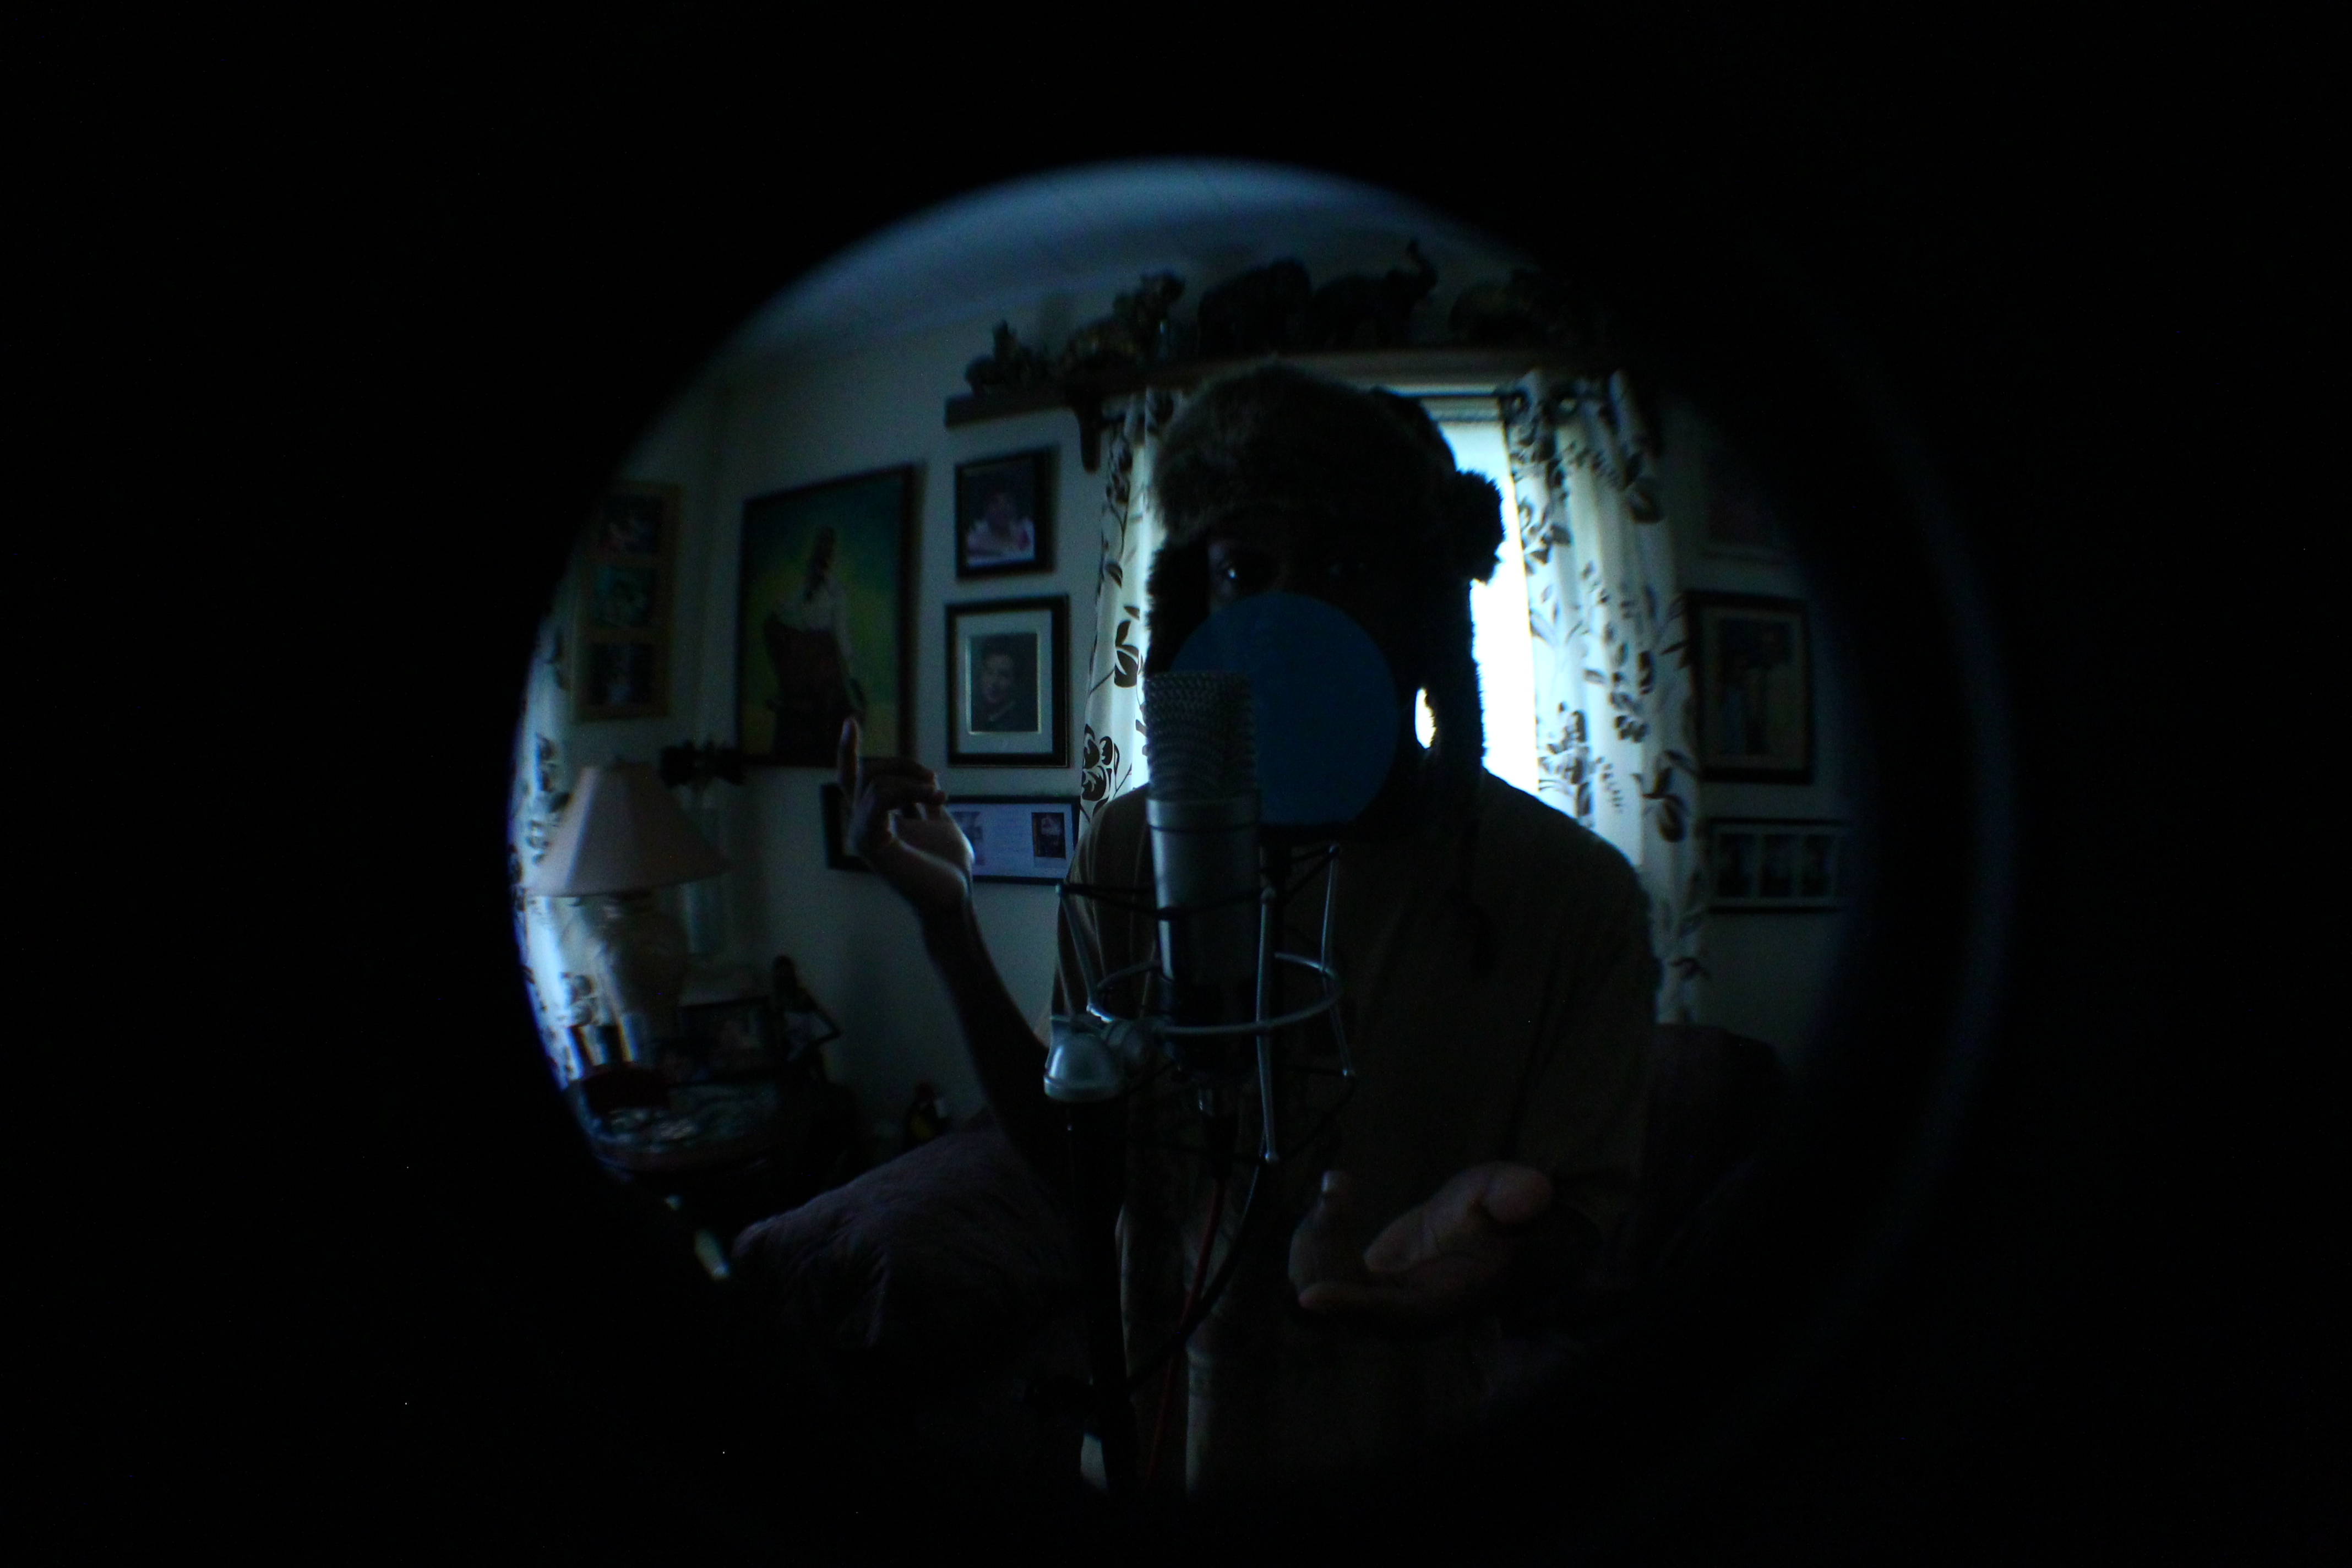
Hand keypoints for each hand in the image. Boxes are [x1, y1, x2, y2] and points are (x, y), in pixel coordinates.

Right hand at [836, 718, 973, 918]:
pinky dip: (909, 790)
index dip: (847, 750)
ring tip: (938, 792)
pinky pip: (880, 797)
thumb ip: (927, 801)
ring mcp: (862, 835)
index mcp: (874, 818)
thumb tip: (928, 777)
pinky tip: (935, 796)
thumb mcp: (939, 821)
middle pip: (867, 772)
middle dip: (903, 764)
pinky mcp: (870, 842)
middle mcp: (862, 825)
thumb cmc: (947, 867)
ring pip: (874, 782)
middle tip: (933, 780)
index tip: (851, 720)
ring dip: (911, 779)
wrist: (953, 896)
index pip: (851, 778)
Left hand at [1291, 1163, 1554, 1333]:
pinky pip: (1313, 1271)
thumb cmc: (1498, 1217)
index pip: (1392, 1316)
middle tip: (1337, 1190)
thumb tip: (1531, 1193)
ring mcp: (1373, 1305)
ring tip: (1338, 1186)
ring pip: (1316, 1286)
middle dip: (1327, 1244)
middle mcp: (1401, 1314)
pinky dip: (1313, 1233)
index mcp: (1442, 1300)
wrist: (1484, 1233)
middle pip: (1340, 1299)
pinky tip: (1336, 1193)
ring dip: (1315, 1235)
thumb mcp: (1508, 1194)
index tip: (1311, 1297)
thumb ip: (1514, 1194)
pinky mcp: (1354, 1287)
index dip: (1352, 1308)